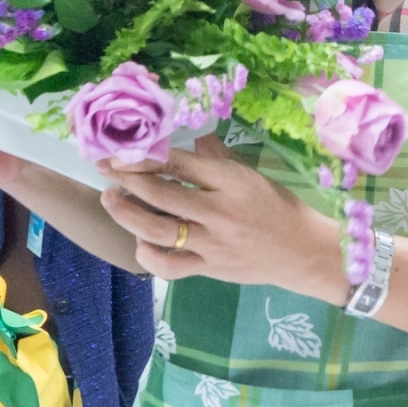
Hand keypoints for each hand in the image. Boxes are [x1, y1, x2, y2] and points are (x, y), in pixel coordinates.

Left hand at [101, 136, 343, 299]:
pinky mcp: (208, 268)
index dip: (145, 156)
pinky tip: (139, 242)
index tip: (121, 151)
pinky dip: (148, 254)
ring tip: (110, 200)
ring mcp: (212, 243)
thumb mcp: (250, 174)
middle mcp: (219, 212)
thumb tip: (191, 138)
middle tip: (106, 168)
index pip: (180, 163)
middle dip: (127, 179)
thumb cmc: (276, 207)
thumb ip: (216, 158)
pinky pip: (169, 266)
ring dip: (127, 214)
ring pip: (158, 230)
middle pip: (162, 194)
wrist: (302, 251)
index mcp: (231, 181)